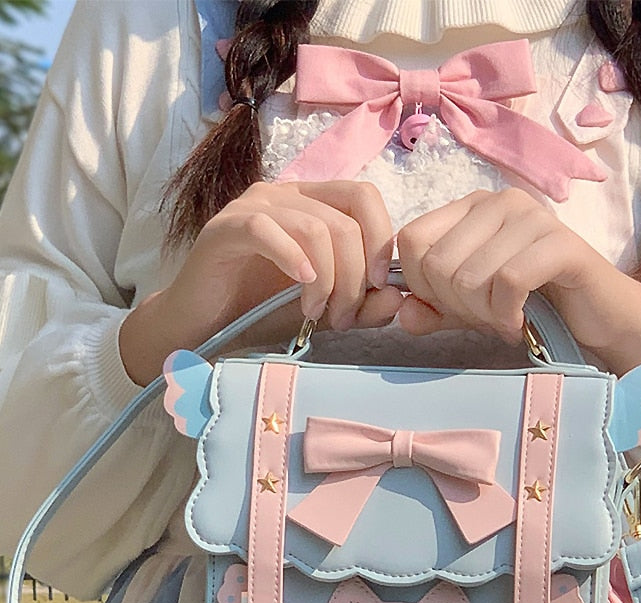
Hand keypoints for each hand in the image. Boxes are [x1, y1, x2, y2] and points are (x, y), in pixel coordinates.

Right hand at [120, 180, 401, 384]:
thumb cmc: (260, 314)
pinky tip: (300, 286)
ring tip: (315, 314)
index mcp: (312, 205)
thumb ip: (363, 306)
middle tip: (344, 316)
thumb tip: (398, 299)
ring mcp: (253, 207)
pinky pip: (268, 230)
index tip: (379, 287)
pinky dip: (293, 259)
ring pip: (314, 227)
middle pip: (346, 217)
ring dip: (327, 279)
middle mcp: (285, 196)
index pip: (363, 197)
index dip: (382, 239)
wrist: (201, 328)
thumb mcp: (324, 312)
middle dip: (355, 274)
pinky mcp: (225, 228)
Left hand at [396, 188, 640, 373]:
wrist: (597, 316)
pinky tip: (521, 321)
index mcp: (470, 208)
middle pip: (437, 263)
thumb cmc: (530, 306)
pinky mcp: (561, 243)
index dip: (420, 285)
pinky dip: (508, 314)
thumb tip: (402, 315)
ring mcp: (532, 217)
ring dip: (485, 314)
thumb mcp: (469, 311)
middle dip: (456, 305)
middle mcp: (498, 201)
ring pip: (470, 276)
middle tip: (486, 317)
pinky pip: (509, 282)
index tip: (451, 307)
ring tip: (507, 319)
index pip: (411, 240)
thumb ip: (433, 312)